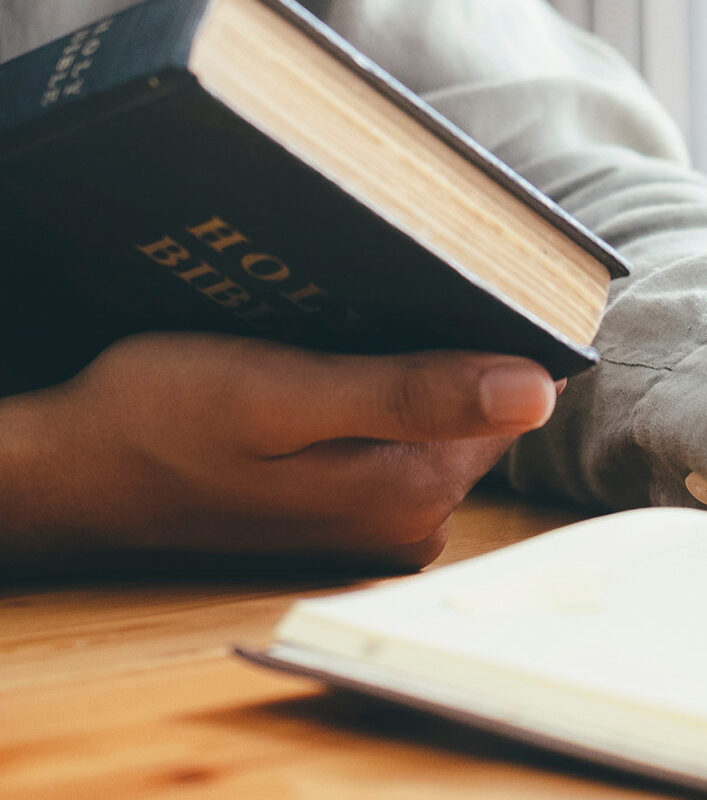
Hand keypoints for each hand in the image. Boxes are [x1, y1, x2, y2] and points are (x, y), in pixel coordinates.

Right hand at [0, 333, 558, 569]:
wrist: (74, 471)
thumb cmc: (160, 421)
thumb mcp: (281, 396)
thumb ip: (410, 396)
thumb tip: (539, 391)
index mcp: (413, 492)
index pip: (513, 386)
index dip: (486, 321)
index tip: (441, 278)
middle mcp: (411, 520)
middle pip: (479, 398)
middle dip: (442, 340)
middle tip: (371, 299)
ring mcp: (379, 521)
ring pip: (438, 409)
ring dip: (407, 361)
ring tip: (341, 326)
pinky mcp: (348, 508)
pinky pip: (399, 429)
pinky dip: (376, 388)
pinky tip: (328, 359)